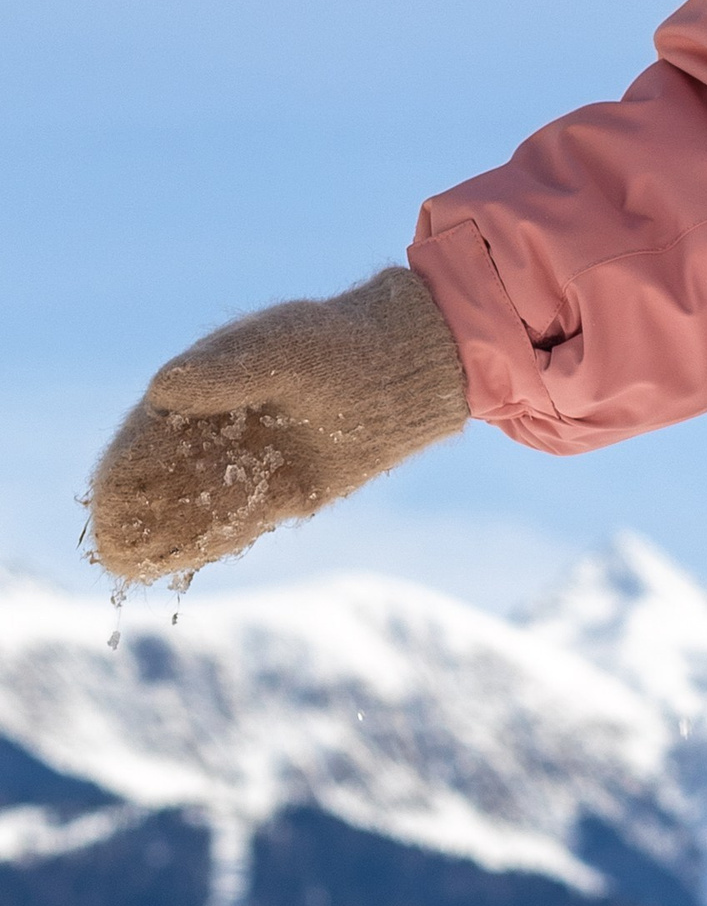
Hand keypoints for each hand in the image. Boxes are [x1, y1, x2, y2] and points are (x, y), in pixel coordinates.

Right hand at [85, 266, 468, 586]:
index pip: (153, 428)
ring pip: (197, 501)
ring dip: (162, 531)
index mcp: (208, 385)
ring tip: (125, 562)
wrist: (404, 371)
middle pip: (166, 472)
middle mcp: (223, 426)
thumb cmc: (341, 344)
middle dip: (133, 507)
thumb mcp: (284, 349)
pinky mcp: (289, 490)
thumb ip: (228, 370)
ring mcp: (254, 460)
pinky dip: (207, 540)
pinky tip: (174, 561)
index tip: (103, 494)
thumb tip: (162, 391)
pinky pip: (239, 520)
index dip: (125, 461)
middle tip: (107, 542)